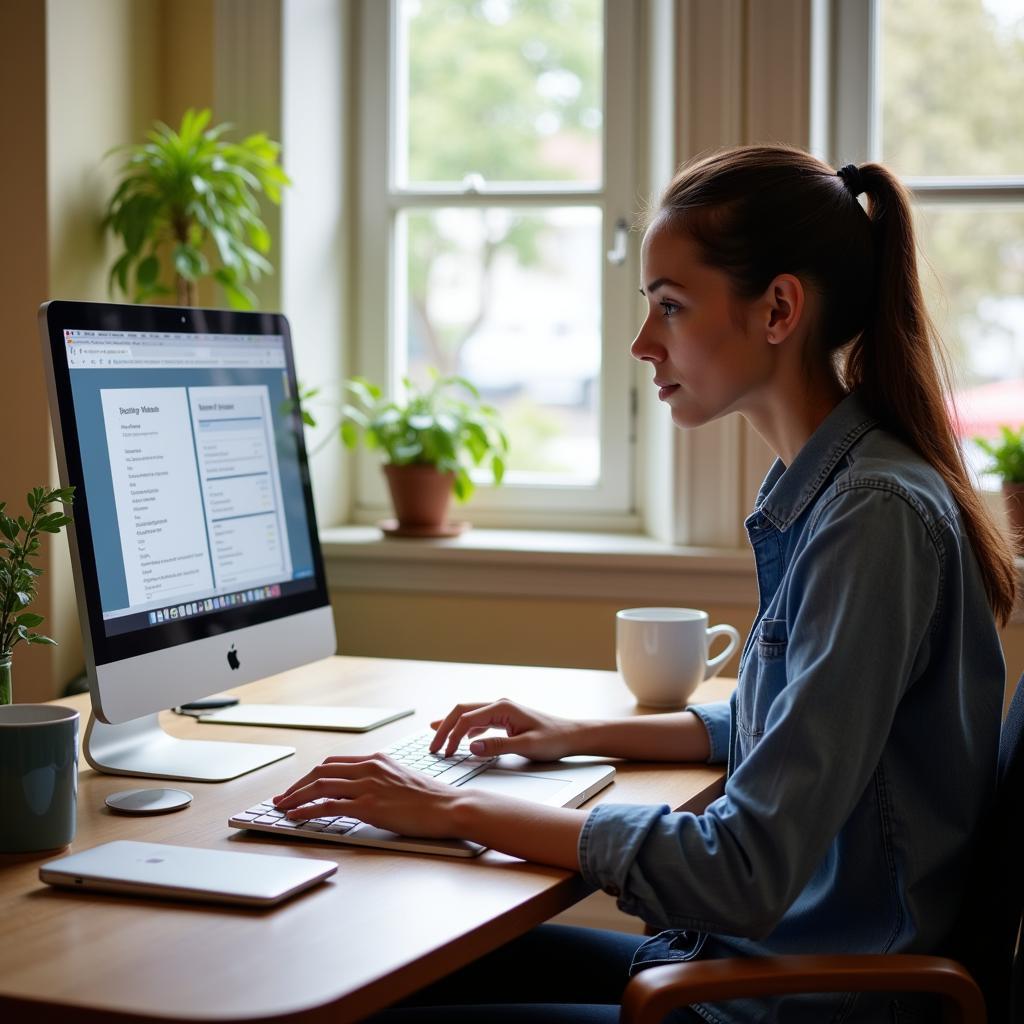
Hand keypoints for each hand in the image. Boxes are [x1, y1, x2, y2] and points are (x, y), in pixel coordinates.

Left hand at [271, 753, 459, 837]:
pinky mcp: (369, 805)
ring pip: (320, 785)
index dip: (312, 775)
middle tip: (282, 797)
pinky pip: (329, 805)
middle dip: (298, 784)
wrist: (449, 806)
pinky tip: (296, 816)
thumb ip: (380, 780)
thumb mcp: (402, 779)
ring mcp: (368, 785)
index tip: (299, 786)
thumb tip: (361, 793)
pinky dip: (307, 810)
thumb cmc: (431, 798)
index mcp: (377, 760)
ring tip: (282, 807)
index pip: (334, 763)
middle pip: (322, 770)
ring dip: (296, 796)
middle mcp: (370, 767)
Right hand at [429, 699, 578, 760]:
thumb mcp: (526, 746)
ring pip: (468, 715)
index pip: (466, 719)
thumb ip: (498, 746)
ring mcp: (502, 711)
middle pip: (462, 712)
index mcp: (502, 708)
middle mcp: (499, 705)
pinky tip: (459, 738)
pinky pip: (478, 721)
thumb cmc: (554, 739)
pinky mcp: (505, 718)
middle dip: (445, 728)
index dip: (451, 736)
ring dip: (452, 728)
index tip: (443, 753)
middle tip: (432, 747)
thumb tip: (471, 747)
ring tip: (438, 742)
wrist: (572, 735)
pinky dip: (465, 729)